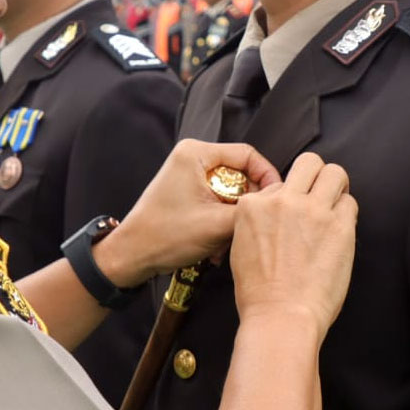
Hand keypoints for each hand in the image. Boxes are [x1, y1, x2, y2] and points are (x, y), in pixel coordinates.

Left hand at [93, 139, 280, 286]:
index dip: (267, 176)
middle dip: (246, 204)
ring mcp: (188, 174)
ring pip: (230, 191)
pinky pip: (216, 201)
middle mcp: (191, 157)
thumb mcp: (216, 225)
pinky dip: (220, 222)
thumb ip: (251, 210)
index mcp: (196, 153)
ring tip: (227, 242)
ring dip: (233, 218)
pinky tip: (216, 246)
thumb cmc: (164, 236)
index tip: (277, 198)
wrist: (132, 256)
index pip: (247, 154)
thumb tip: (275, 203)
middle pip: (239, 173)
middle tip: (249, 226)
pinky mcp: (186, 192)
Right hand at [230, 152, 356, 342]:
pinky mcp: (339, 226)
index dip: (289, 198)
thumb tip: (278, 211)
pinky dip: (346, 214)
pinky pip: (350, 203)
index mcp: (252, 205)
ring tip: (335, 205)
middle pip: (309, 163)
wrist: (281, 316)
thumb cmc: (259, 293)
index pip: (279, 184)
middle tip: (321, 193)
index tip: (293, 214)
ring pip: (335, 173)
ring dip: (337, 188)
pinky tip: (340, 231)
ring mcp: (313, 211)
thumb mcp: (241, 246)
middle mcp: (282, 201)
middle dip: (317, 175)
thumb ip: (259, 220)